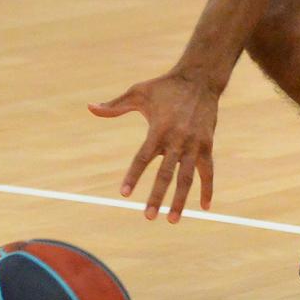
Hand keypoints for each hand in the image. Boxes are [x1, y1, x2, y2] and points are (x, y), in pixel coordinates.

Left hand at [89, 70, 218, 221]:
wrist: (199, 79)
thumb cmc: (165, 86)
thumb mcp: (138, 92)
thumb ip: (115, 105)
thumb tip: (90, 108)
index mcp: (159, 129)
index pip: (143, 157)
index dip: (134, 176)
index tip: (124, 194)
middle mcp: (177, 139)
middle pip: (166, 173)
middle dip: (158, 196)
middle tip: (148, 217)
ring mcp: (194, 144)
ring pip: (187, 177)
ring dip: (181, 200)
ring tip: (172, 220)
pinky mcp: (208, 145)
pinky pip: (208, 171)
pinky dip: (208, 189)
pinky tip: (205, 207)